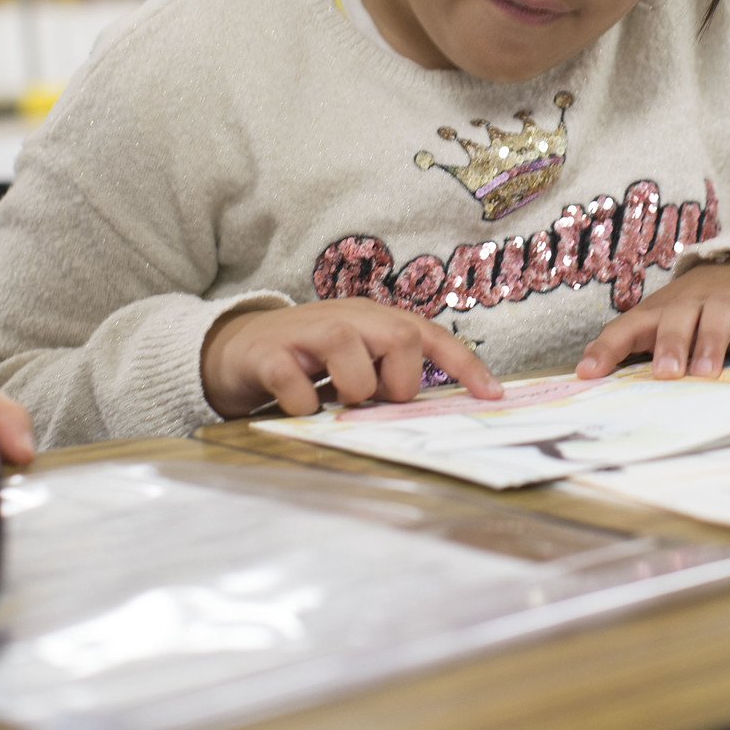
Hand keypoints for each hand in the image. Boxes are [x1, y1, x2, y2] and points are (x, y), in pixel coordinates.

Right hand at [201, 300, 503, 418]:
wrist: (237, 349)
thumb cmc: (308, 359)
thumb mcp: (356, 360)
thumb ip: (388, 374)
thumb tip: (427, 411)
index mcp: (374, 320)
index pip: (429, 335)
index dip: (464, 364)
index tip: (492, 396)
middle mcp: (347, 318)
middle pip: (400, 340)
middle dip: (396, 383)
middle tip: (371, 398)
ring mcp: (307, 333)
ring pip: (352, 362)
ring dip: (350, 394)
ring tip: (331, 399)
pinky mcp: (269, 356)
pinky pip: (299, 390)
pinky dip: (303, 408)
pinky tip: (296, 404)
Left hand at [576, 258, 729, 381]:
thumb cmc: (695, 316)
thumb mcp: (663, 332)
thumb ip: (632, 353)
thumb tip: (588, 378)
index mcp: (659, 311)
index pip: (627, 326)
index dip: (606, 347)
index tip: (588, 373)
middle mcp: (692, 302)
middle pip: (676, 315)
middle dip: (670, 342)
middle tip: (667, 373)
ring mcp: (729, 300)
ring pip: (717, 311)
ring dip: (710, 340)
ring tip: (706, 372)